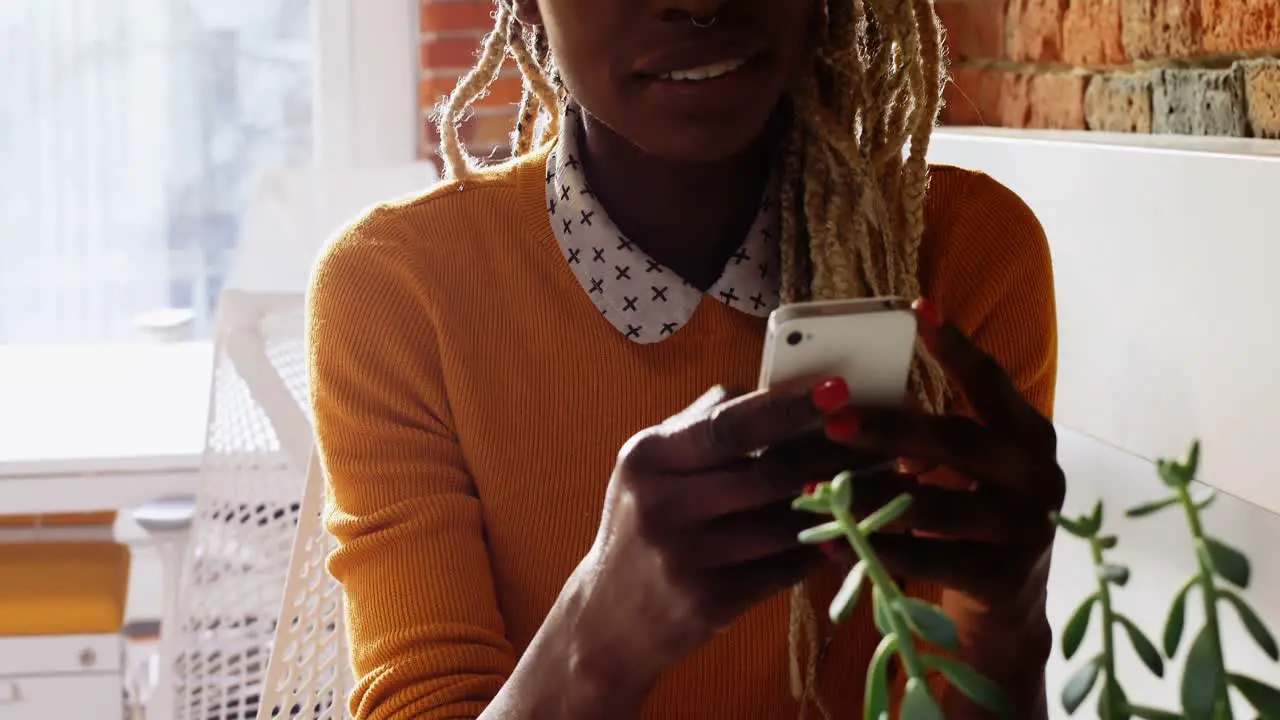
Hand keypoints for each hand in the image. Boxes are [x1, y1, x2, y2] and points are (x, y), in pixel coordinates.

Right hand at [565, 379, 877, 696]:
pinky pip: (785, 567)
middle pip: (767, 473)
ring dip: (843, 502)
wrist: (609, 619)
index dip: (789, 408)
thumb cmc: (642, 526)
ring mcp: (687, 559)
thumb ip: (705, 424)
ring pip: (785, 522)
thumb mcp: (651, 468)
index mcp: (647, 458)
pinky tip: (851, 529)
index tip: (838, 391)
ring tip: (883, 482)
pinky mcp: (712, 602)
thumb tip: (779, 387)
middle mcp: (662, 506)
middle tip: (882, 438)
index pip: (728, 426)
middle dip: (833, 454)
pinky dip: (823, 546)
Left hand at [825, 299, 1063, 610]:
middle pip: (959, 441)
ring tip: (816, 488)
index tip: (918, 308)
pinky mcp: (1003, 579)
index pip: (991, 382)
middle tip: (833, 421)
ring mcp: (1025, 529)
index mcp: (1028, 436)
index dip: (955, 347)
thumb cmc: (970, 520)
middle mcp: (1037, 476)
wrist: (1008, 607)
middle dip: (892, 430)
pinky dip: (879, 551)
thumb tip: (848, 399)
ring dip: (871, 497)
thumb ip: (926, 436)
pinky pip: (930, 561)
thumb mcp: (961, 471)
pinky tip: (835, 544)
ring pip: (937, 508)